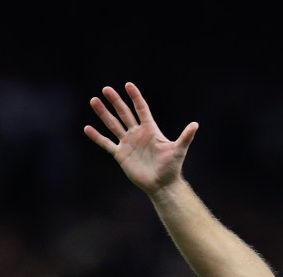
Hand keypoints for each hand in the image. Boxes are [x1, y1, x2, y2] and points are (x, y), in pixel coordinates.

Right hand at [83, 83, 198, 194]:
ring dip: (103, 113)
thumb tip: (196, 125)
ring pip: (113, 125)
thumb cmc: (171, 167)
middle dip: (116, 101)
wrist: (162, 184)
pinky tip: (87, 128)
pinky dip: (97, 137)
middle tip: (106, 89)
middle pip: (124, 113)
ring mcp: (128, 143)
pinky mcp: (121, 154)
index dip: (135, 97)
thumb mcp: (178, 150)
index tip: (128, 85)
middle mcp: (138, 134)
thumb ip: (185, 137)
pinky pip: (106, 143)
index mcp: (150, 130)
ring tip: (94, 101)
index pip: (141, 109)